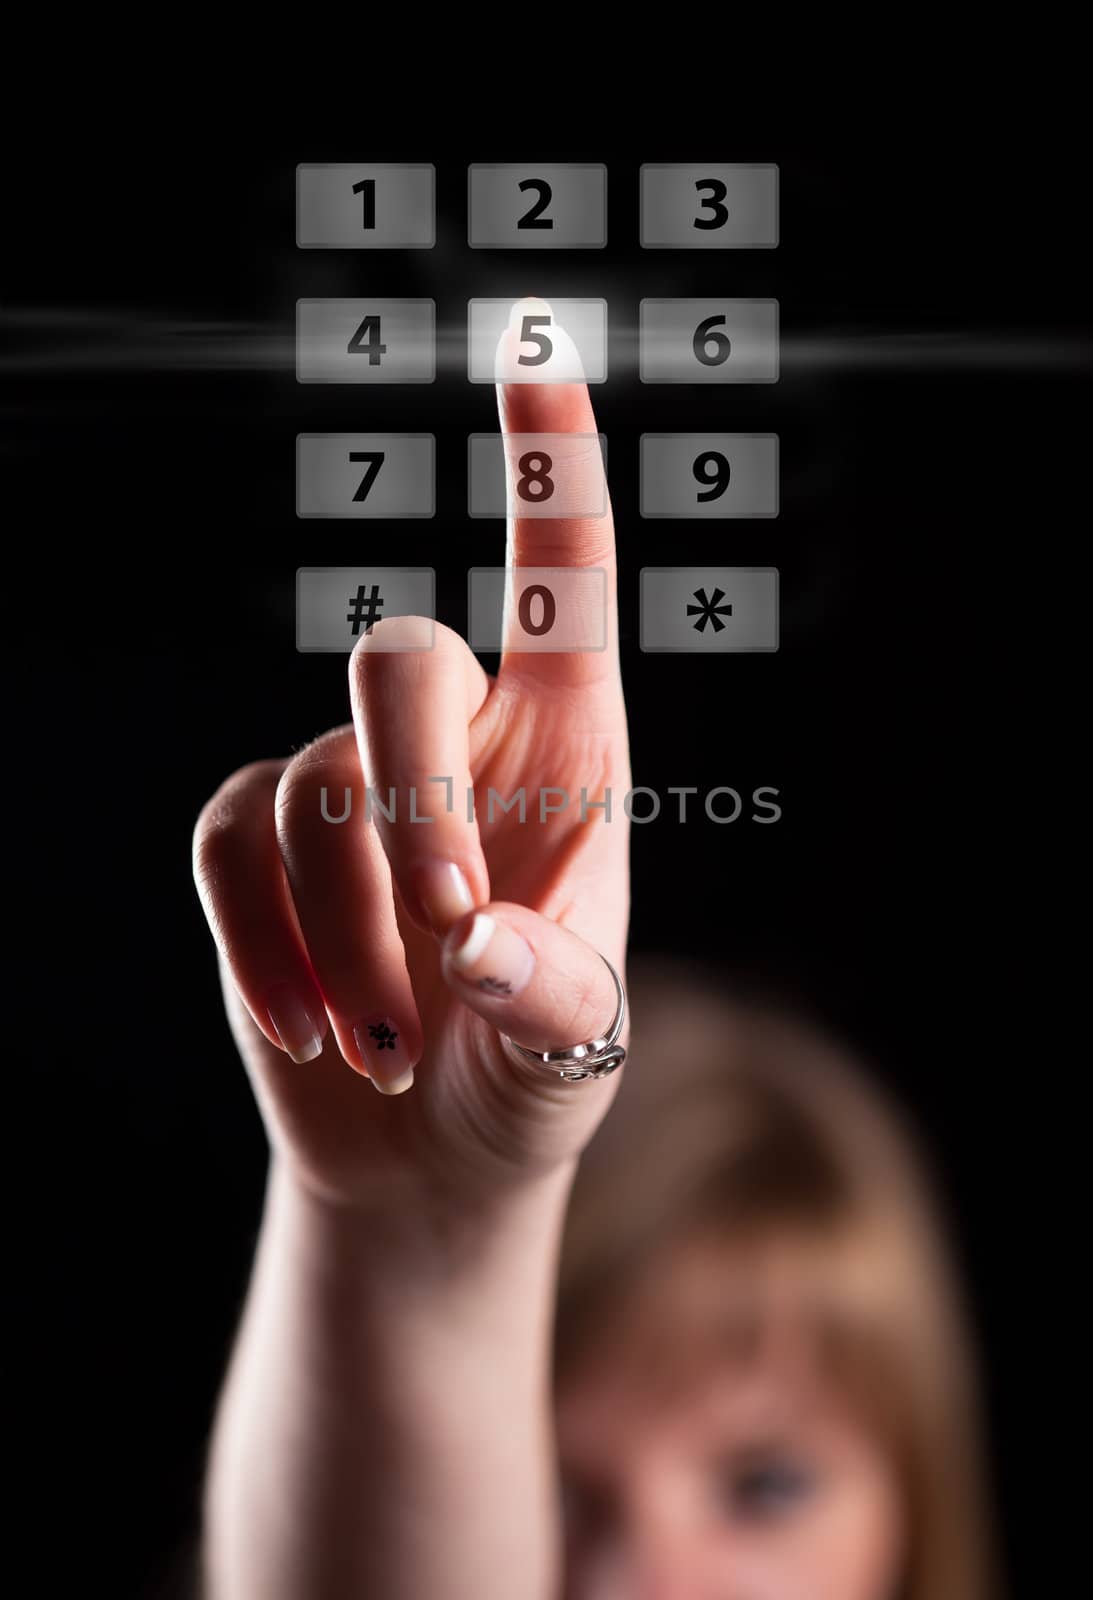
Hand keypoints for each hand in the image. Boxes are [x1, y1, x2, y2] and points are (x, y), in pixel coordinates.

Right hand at [193, 326, 630, 1213]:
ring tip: (388, 1039)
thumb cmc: (530, 1073)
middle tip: (453, 938)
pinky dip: (262, 944)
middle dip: (413, 798)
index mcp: (569, 752)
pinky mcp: (258, 844)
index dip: (549, 469)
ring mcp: (345, 784)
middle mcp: (455, 741)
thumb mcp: (575, 1049)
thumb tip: (478, 950)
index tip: (539, 349)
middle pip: (396, 655)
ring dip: (346, 928)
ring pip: (308, 784)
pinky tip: (310, 1028)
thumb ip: (552, 995)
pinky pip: (229, 846)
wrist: (430, 1151)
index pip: (558, 587)